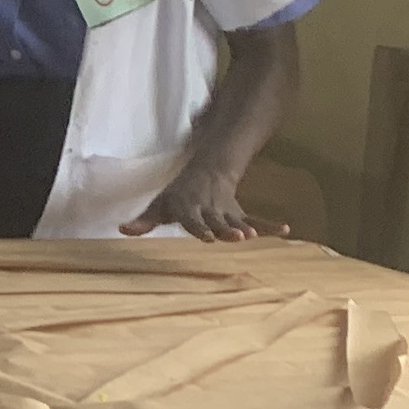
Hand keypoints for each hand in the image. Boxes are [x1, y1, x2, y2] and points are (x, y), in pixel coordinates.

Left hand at [122, 166, 283, 241]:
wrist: (207, 171)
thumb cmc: (178, 195)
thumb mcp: (160, 205)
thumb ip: (144, 220)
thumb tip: (123, 230)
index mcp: (188, 208)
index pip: (193, 219)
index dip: (200, 227)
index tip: (207, 236)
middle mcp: (209, 210)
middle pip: (218, 221)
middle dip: (226, 229)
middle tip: (236, 236)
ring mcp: (226, 212)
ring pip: (237, 221)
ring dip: (247, 227)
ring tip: (254, 236)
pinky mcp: (239, 214)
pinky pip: (256, 219)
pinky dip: (269, 225)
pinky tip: (285, 230)